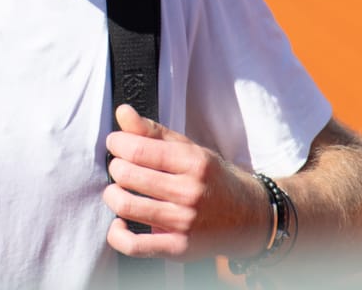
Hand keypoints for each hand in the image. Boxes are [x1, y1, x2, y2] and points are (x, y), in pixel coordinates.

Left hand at [103, 104, 266, 261]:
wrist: (248, 217)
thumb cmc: (212, 178)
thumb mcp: (188, 147)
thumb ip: (152, 130)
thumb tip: (122, 112)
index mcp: (193, 162)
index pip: (138, 150)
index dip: (117, 143)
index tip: (116, 142)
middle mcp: (190, 192)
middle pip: (128, 175)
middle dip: (116, 166)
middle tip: (120, 165)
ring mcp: (185, 223)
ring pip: (127, 206)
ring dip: (113, 195)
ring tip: (119, 190)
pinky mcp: (179, 249)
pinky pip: (135, 246)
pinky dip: (117, 234)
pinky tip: (120, 222)